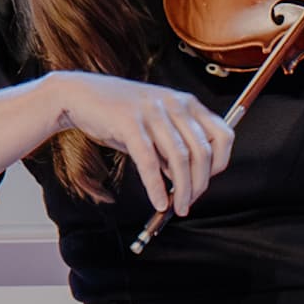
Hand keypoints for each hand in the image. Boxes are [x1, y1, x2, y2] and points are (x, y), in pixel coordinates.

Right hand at [47, 71, 234, 216]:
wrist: (80, 96)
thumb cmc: (119, 114)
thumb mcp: (155, 126)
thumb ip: (174, 148)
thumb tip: (189, 181)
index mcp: (187, 103)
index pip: (223, 134)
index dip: (220, 163)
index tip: (208, 181)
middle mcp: (174, 104)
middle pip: (202, 151)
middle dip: (199, 184)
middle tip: (190, 203)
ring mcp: (152, 111)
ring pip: (179, 158)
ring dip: (182, 189)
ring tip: (177, 208)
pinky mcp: (129, 122)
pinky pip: (149, 161)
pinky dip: (156, 186)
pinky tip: (158, 201)